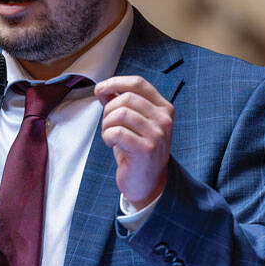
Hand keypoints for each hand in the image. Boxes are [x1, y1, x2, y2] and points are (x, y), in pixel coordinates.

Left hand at [95, 75, 172, 209]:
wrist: (147, 183)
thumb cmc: (137, 151)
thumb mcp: (132, 123)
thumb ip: (120, 104)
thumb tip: (103, 89)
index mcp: (163, 108)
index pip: (138, 83)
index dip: (115, 82)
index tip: (100, 89)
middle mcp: (164, 119)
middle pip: (126, 98)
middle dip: (108, 110)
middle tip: (107, 125)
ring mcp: (158, 134)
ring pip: (120, 113)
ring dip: (107, 124)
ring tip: (110, 135)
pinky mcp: (147, 149)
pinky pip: (117, 132)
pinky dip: (107, 136)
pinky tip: (111, 144)